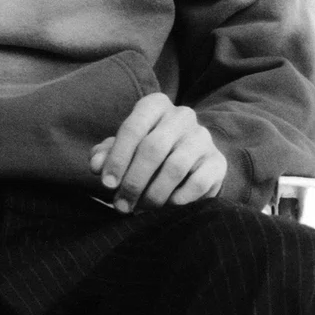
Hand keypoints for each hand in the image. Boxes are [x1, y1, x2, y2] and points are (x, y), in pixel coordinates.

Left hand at [89, 92, 225, 211]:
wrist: (189, 162)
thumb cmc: (146, 154)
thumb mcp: (123, 150)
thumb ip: (106, 155)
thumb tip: (97, 164)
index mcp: (155, 105)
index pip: (133, 128)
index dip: (117, 158)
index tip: (107, 184)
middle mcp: (181, 116)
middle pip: (153, 148)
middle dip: (133, 181)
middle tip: (121, 205)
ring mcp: (202, 137)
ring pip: (175, 167)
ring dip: (154, 194)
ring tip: (141, 209)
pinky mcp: (217, 161)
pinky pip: (199, 182)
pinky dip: (180, 198)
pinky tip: (167, 206)